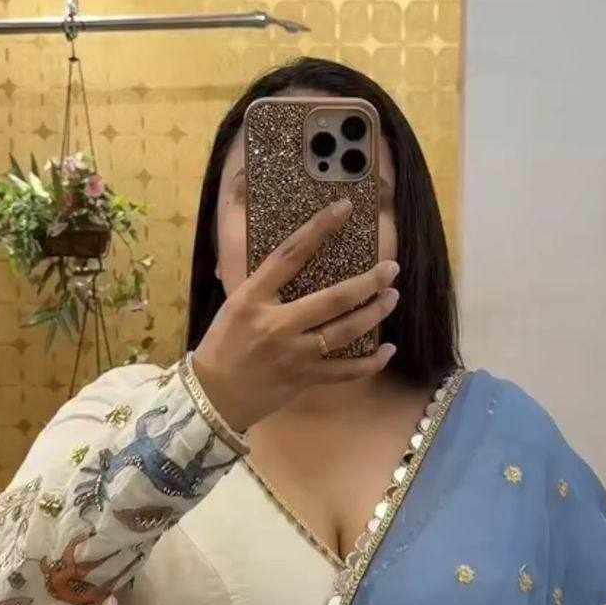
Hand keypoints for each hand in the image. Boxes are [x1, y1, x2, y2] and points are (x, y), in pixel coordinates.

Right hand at [190, 197, 399, 433]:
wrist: (213, 395)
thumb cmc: (223, 345)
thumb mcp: (235, 305)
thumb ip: (263, 284)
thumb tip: (290, 255)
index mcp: (253, 297)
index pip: (290, 254)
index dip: (319, 228)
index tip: (343, 209)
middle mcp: (276, 324)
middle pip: (333, 298)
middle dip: (369, 282)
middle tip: (391, 269)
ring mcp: (293, 353)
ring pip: (345, 331)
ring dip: (375, 314)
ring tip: (392, 298)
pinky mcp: (305, 379)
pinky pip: (346, 371)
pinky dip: (371, 362)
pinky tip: (388, 350)